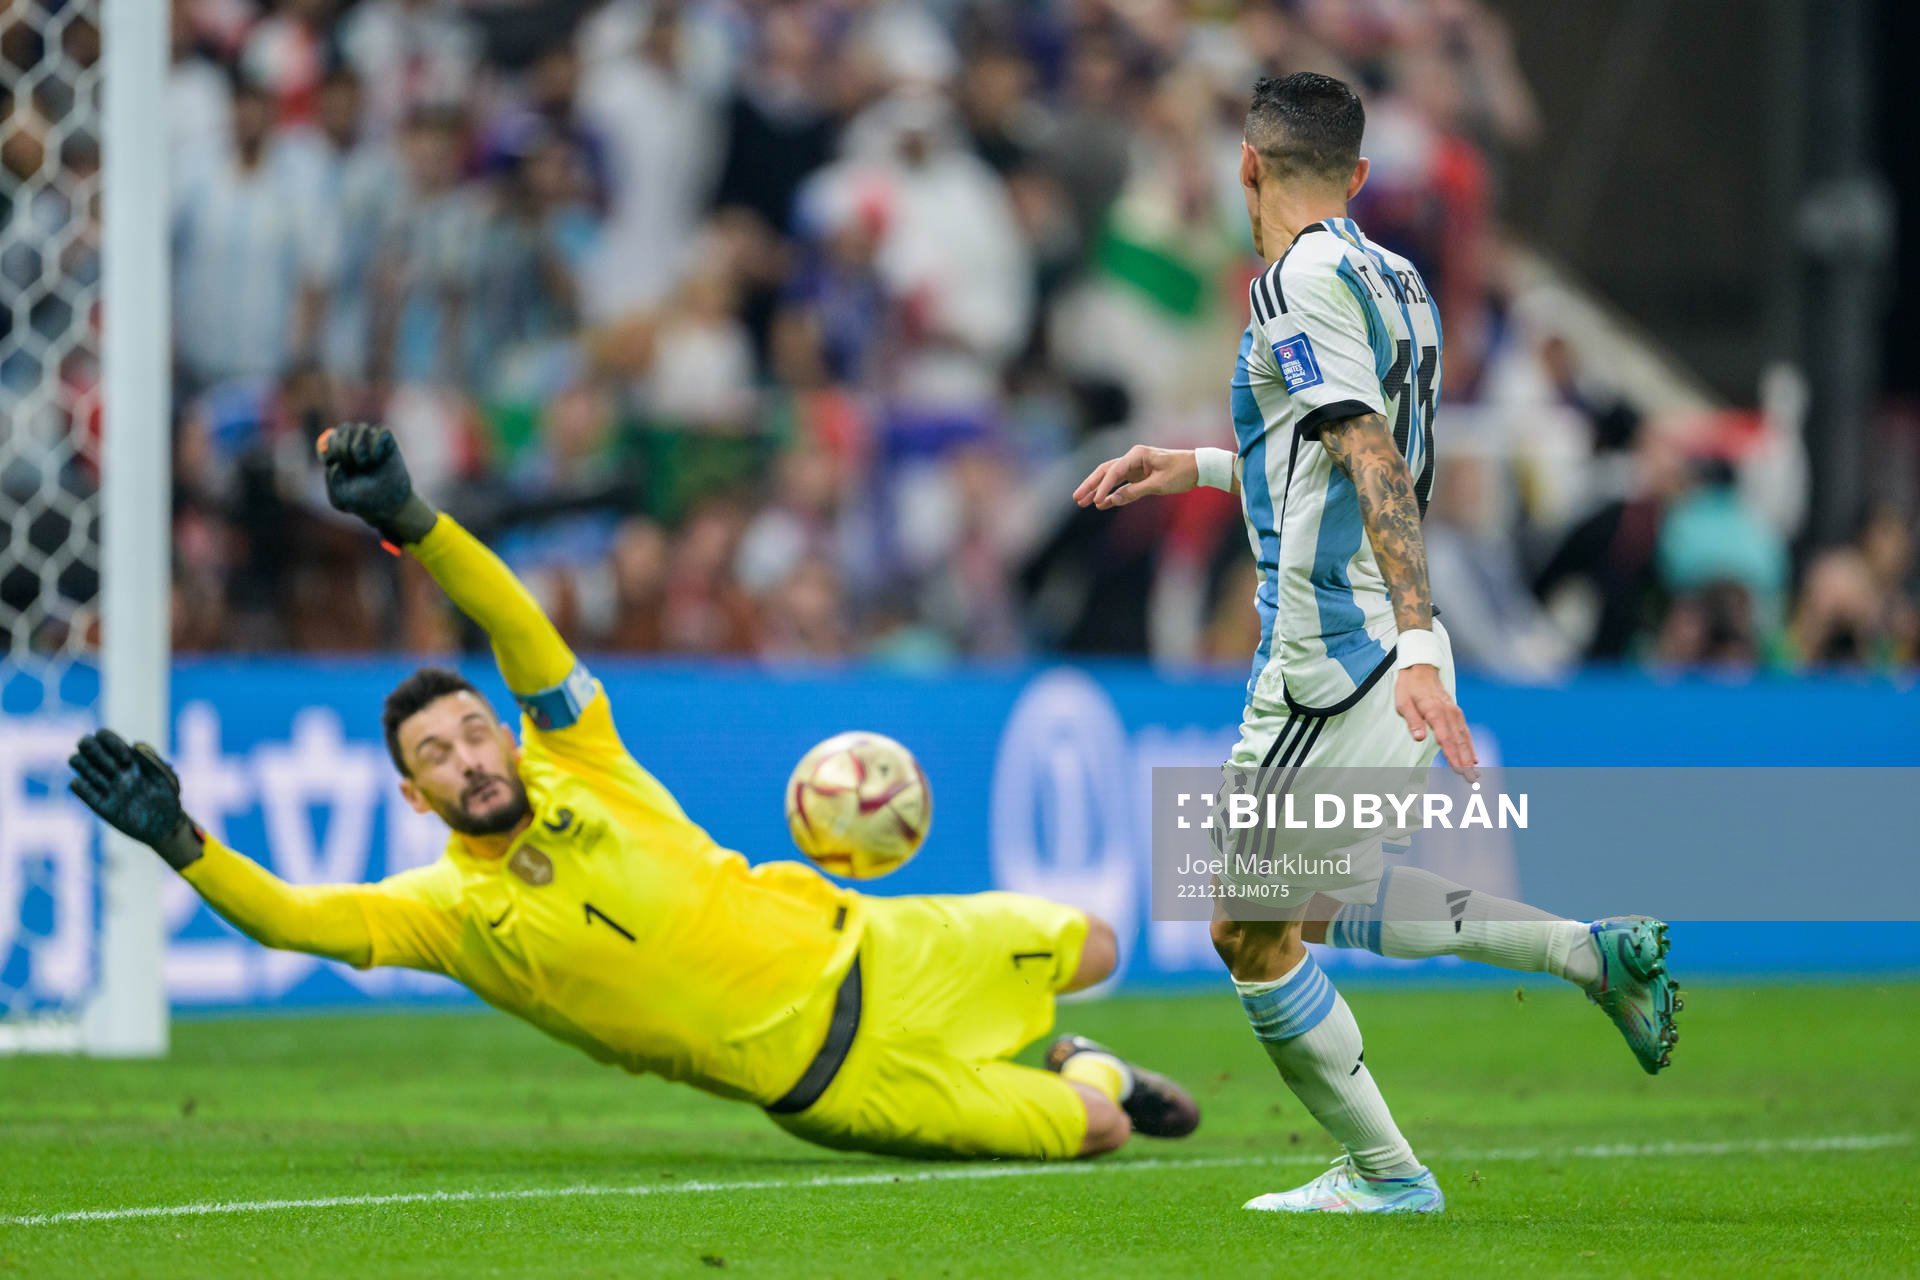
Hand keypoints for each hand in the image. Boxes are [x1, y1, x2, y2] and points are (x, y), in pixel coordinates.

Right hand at [68, 730, 204, 869]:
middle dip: (96, 752)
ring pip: (75, 760)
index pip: (103, 735)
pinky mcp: (97, 803)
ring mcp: (102, 784)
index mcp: (127, 757)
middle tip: (115, 770)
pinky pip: (75, 785)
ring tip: (109, 785)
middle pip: (85, 743)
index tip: (127, 761)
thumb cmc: (169, 799)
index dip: (110, 742)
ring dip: (88, 769)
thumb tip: (134, 744)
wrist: (165, 826)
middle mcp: (111, 767)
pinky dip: (81, 785)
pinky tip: (102, 795)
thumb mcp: (167, 779)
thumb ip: (152, 760)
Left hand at [318, 422, 436, 543]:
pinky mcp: (388, 441)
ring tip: (364, 464)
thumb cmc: (363, 501)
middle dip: (343, 447)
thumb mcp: (340, 497)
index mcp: (340, 453)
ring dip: (358, 447)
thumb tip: (336, 464)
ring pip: (361, 428)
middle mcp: (355, 443)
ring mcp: (372, 440)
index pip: (331, 437)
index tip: (337, 464)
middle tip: (351, 465)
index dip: (332, 448)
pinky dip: (375, 446)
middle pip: (344, 428)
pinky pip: (380, 432)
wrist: (389, 505)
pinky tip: (377, 459)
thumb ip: (332, 481)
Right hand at [1073, 446, 1198, 509]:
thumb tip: (1113, 499)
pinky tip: (1102, 503)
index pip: (1114, 471)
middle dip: (1090, 485)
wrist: (1199, 467)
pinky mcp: (1139, 475)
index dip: (1103, 487)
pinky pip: (1121, 484)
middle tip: (1076, 498)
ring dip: (1097, 489)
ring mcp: (1135, 466)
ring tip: (1082, 501)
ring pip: (1110, 477)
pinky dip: (1112, 493)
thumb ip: (1135, 492)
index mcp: (1137, 455)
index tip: (1096, 501)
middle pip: (1105, 471)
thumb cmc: (1182, 472)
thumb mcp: (1159, 484)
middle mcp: (1133, 458)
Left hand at [1394, 665, 1478, 780]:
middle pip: (1458, 741)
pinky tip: (1473, 758)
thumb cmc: (1409, 688)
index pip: (1445, 738)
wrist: (1421, 670)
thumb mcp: (1403, 703)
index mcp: (1435, 712)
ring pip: (1464, 738)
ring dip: (1470, 756)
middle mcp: (1449, 714)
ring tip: (1475, 773)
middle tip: (1471, 779)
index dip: (1452, 755)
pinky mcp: (1456, 713)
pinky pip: (1465, 732)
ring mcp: (1454, 713)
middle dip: (1465, 762)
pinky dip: (1470, 745)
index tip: (1459, 770)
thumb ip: (1413, 720)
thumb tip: (1419, 738)